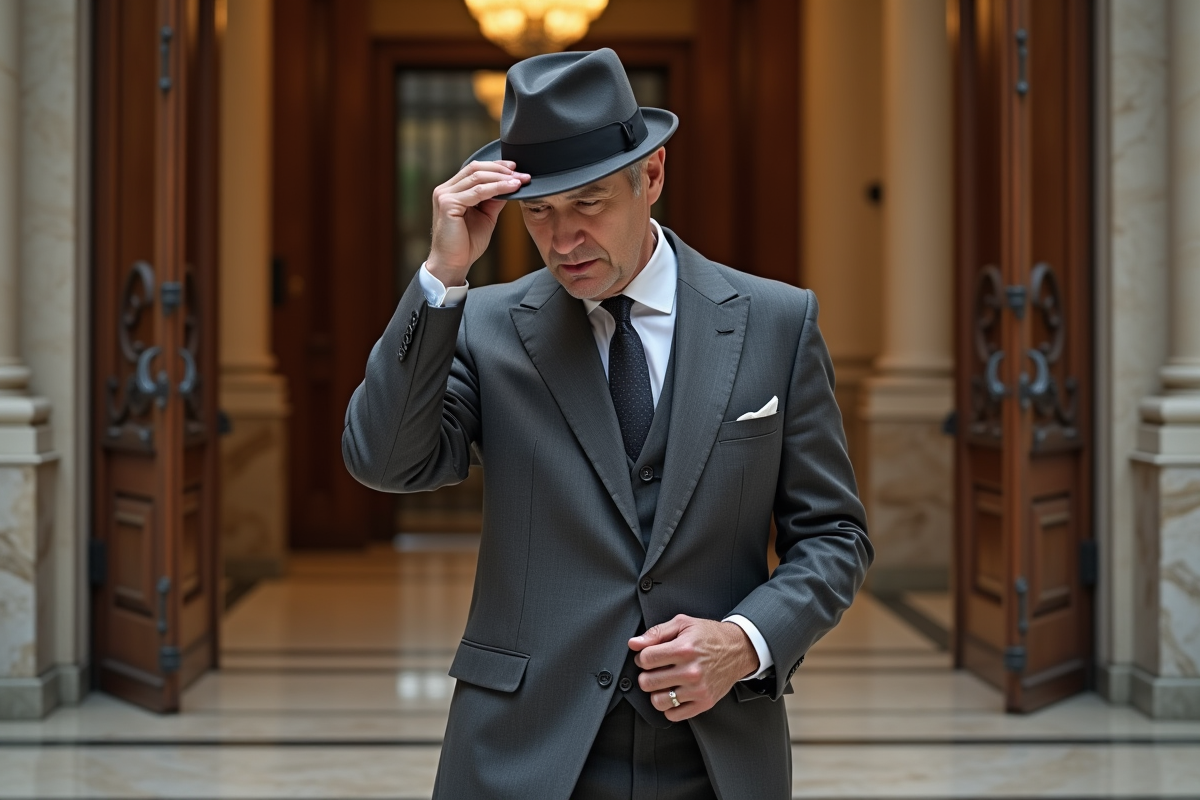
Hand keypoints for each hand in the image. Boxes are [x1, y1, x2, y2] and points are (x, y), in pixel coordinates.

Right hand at [427, 160, 529, 287]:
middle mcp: (445, 189)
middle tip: (522, 174)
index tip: (516, 168)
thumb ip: (494, 200)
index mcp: (452, 190)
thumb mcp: (486, 216)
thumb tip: (511, 185)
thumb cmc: (467, 244)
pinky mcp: (448, 204)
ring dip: (502, 178)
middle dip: (502, 170)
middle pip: (476, 168)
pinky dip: (497, 188)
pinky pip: (478, 192)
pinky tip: (511, 188)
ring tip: (520, 181)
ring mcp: (444, 195)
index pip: (475, 169)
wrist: (453, 263)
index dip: (496, 166)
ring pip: (478, 178)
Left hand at [629, 614, 758, 721]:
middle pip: (648, 682)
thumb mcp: (683, 624)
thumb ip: (656, 632)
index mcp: (684, 649)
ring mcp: (698, 689)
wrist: (738, 649)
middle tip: (655, 670)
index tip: (648, 657)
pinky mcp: (704, 703)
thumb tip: (634, 644)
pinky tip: (674, 693)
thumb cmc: (710, 636)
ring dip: (656, 692)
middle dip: (646, 675)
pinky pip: (674, 714)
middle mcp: (691, 671)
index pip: (646, 659)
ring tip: (664, 683)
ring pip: (658, 701)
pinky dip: (669, 706)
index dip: (642, 657)